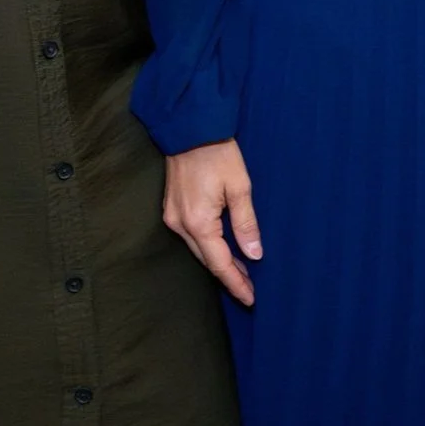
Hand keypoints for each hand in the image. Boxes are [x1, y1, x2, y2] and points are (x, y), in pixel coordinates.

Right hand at [163, 139, 261, 306]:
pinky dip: (207, 246)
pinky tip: (222, 248)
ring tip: (240, 272)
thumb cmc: (217, 152)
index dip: (236, 283)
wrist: (189, 126)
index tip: (251, 299)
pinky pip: (190, 236)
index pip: (219, 263)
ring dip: (218, 261)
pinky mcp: (170, 208)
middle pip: (206, 260)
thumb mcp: (239, 186)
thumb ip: (246, 223)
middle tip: (249, 289)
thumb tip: (254, 255)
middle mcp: (180, 224)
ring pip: (197, 250)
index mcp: (198, 222)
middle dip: (228, 276)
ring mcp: (172, 217)